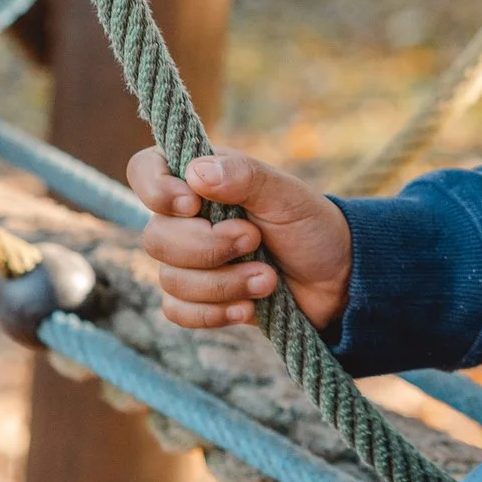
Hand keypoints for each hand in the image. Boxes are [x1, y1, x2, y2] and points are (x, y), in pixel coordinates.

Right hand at [126, 149, 351, 331]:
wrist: (336, 280)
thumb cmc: (312, 227)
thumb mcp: (287, 196)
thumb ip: (245, 177)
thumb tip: (196, 172)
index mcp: (202, 179)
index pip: (145, 169)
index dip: (155, 189)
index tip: (193, 205)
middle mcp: (186, 218)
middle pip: (155, 237)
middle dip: (208, 248)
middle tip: (255, 241)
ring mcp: (188, 260)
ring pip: (169, 279)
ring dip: (223, 284)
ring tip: (268, 279)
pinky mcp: (196, 298)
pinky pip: (176, 311)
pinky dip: (213, 312)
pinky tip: (248, 307)